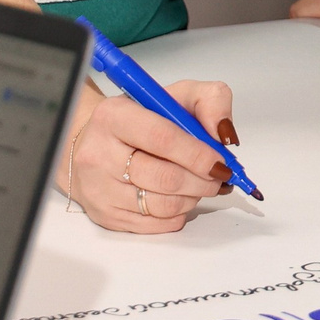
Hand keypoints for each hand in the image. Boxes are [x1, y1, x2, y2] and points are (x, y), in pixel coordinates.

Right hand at [58, 79, 238, 233]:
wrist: (95, 142)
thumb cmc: (140, 118)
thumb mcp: (176, 95)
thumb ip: (209, 100)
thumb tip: (224, 134)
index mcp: (114, 116)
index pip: (163, 138)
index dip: (198, 154)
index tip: (220, 161)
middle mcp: (99, 153)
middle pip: (165, 177)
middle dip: (202, 180)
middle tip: (219, 176)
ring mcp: (99, 189)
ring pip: (161, 205)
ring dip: (193, 197)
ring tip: (201, 185)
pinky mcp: (104, 215)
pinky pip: (154, 224)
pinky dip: (177, 214)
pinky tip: (181, 198)